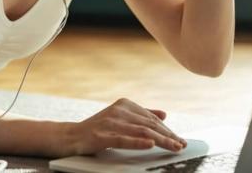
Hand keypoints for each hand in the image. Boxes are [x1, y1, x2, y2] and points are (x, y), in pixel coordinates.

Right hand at [66, 97, 187, 154]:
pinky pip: (123, 139)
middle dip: (168, 136)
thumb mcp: (120, 119)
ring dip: (160, 140)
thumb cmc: (98, 129)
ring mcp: (110, 122)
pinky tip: (150, 145)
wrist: (70, 136)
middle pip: (149, 125)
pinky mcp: (102, 135)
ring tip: (173, 147)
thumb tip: (164, 114)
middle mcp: (119, 110)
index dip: (167, 130)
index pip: (151, 119)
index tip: (180, 139)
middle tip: (182, 145)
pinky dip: (138, 142)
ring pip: (141, 131)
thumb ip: (141, 115)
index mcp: (125, 104)